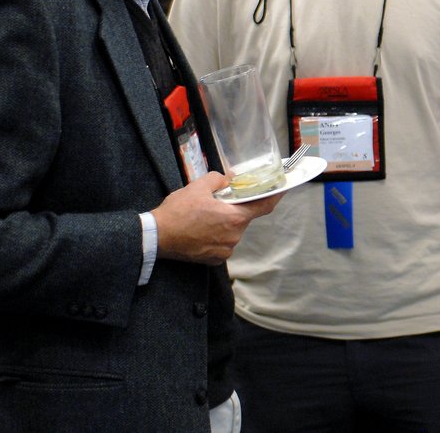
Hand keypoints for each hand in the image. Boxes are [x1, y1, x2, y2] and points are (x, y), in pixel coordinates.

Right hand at [150, 172, 282, 264]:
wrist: (156, 237)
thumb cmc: (178, 211)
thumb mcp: (198, 187)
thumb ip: (219, 180)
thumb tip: (230, 179)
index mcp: (235, 218)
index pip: (264, 206)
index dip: (275, 196)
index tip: (283, 189)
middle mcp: (235, 236)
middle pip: (243, 218)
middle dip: (234, 209)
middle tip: (217, 202)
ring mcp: (225, 250)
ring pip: (231, 231)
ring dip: (223, 223)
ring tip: (202, 217)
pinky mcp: (215, 260)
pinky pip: (222, 244)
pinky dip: (215, 236)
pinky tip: (200, 230)